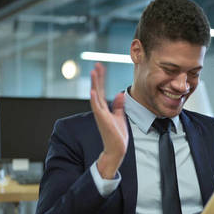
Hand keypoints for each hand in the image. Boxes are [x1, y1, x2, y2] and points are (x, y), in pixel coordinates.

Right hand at [90, 62, 128, 178]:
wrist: (117, 149)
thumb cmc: (117, 135)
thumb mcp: (119, 117)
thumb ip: (118, 106)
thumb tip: (120, 94)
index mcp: (104, 108)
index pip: (102, 90)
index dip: (101, 78)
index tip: (100, 67)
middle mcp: (100, 110)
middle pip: (98, 90)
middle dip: (98, 77)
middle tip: (96, 65)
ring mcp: (100, 115)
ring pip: (96, 96)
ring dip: (95, 84)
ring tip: (94, 73)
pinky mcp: (103, 120)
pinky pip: (97, 108)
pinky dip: (94, 100)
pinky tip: (93, 92)